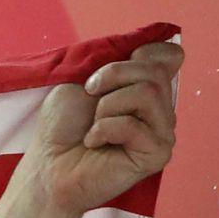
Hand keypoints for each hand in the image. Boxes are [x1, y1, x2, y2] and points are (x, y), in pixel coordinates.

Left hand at [0, 40, 182, 217]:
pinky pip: (134, 125)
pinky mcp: (156, 155)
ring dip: (107, 105)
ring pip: (148, 94)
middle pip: (155, 71)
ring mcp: (162, 133)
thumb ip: (120, 61)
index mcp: (148, 90)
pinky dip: (104, 129)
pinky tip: (93, 143)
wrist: (47, 168)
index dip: (140, 54)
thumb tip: (150, 50)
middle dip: (113, 77)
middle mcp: (160, 111)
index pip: (171, 55)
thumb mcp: (84, 79)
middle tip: (89, 97)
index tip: (106, 74)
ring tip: (92, 125)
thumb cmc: (62, 127)